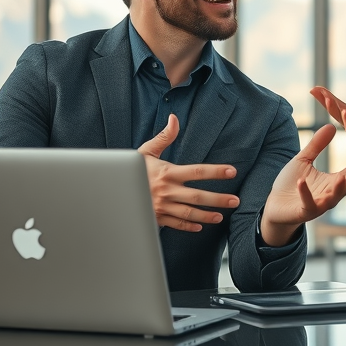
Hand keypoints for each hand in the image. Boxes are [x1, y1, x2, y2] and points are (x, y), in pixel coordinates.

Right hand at [139, 114, 240, 231]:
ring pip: (189, 213)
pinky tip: (199, 226)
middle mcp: (166, 191)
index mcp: (167, 173)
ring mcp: (161, 206)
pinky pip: (175, 224)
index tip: (232, 171)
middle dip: (218, 199)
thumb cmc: (131, 169)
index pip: (197, 171)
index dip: (216, 171)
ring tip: (220, 216)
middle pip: (197, 196)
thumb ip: (164, 137)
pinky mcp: (156, 218)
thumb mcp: (146, 151)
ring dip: (206, 216)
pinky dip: (188, 226)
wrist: (111, 190)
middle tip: (235, 200)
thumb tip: (174, 119)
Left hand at [261, 124, 345, 245]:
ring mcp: (318, 205)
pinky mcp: (304, 211)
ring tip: (342, 178)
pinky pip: (307, 202)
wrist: (274, 205)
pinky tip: (301, 181)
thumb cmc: (291, 183)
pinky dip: (305, 192)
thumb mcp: (304, 160)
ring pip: (332, 198)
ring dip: (338, 189)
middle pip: (345, 186)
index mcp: (331, 182)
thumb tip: (331, 125)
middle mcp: (328, 195)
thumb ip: (317, 145)